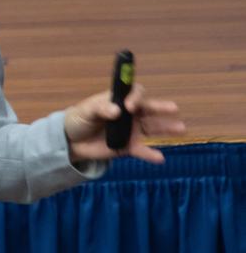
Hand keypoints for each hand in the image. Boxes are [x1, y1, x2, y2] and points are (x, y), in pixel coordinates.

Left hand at [64, 84, 184, 165]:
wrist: (72, 141)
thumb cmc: (79, 119)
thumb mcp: (86, 111)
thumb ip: (100, 109)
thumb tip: (117, 111)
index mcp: (119, 100)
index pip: (134, 94)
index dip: (135, 97)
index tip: (130, 106)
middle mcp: (129, 114)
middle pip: (148, 109)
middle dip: (160, 108)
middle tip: (174, 108)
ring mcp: (131, 130)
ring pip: (151, 128)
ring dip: (166, 128)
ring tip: (181, 128)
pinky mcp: (128, 147)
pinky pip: (142, 150)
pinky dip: (151, 154)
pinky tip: (160, 158)